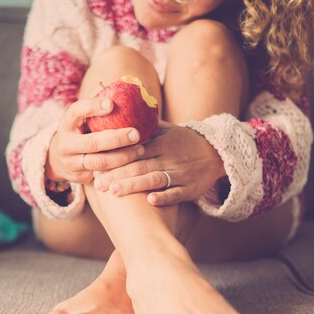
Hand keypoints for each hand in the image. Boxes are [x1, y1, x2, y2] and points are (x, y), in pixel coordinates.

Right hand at [46, 97, 144, 183]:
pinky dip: (119, 169)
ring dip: (122, 157)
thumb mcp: (83, 119)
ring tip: (140, 149)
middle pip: (92, 142)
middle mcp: (66, 144)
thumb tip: (131, 86)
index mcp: (67, 123)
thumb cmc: (81, 131)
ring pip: (99, 162)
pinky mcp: (79, 177)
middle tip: (136, 133)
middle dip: (116, 139)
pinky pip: (102, 175)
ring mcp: (71, 162)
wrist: (59, 159)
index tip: (111, 103)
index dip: (93, 107)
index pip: (77, 111)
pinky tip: (134, 164)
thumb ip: (100, 110)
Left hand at [93, 121, 226, 205]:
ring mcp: (180, 174)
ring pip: (155, 179)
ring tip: (114, 191)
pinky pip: (176, 194)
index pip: (134, 149)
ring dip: (134, 185)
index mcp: (161, 143)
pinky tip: (150, 200)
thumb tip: (120, 112)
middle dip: (117, 174)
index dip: (115, 156)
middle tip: (97, 182)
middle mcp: (169, 158)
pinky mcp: (189, 189)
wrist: (216, 154)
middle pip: (140, 166)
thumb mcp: (167, 130)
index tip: (97, 161)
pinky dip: (165, 197)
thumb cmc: (184, 142)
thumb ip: (144, 125)